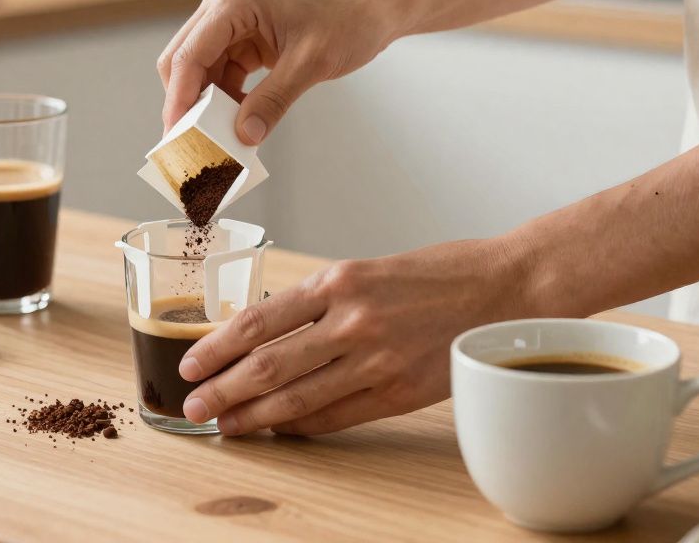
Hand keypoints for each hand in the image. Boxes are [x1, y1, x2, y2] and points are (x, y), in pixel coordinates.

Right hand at [157, 0, 406, 143]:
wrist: (376, 5)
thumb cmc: (349, 19)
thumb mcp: (311, 63)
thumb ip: (273, 100)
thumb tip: (243, 136)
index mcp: (234, 0)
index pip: (189, 55)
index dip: (179, 98)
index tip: (176, 136)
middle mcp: (224, 5)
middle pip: (183, 61)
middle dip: (185, 104)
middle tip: (189, 146)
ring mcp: (231, 20)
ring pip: (200, 70)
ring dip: (206, 105)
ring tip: (215, 140)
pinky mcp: (243, 36)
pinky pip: (221, 72)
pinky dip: (224, 99)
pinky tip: (234, 124)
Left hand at [178, 236, 538, 434]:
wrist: (507, 288)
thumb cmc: (437, 273)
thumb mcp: (368, 269)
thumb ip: (320, 299)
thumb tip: (268, 331)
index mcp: (339, 281)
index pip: (259, 321)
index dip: (218, 348)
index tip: (191, 363)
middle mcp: (353, 320)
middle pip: (270, 365)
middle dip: (224, 389)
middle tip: (194, 404)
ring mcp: (378, 360)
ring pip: (298, 397)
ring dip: (254, 415)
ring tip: (225, 425)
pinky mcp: (400, 392)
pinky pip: (337, 416)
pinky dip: (301, 425)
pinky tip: (278, 429)